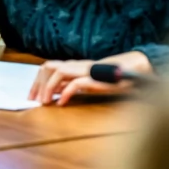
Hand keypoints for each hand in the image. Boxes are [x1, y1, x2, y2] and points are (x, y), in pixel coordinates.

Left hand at [28, 52, 150, 105]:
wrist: (136, 70)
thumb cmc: (113, 77)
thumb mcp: (87, 81)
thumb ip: (72, 84)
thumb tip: (55, 92)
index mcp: (75, 66)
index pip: (48, 66)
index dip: (37, 80)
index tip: (32, 96)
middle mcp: (78, 65)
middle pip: (48, 67)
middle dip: (37, 83)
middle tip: (34, 100)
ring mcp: (86, 71)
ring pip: (59, 71)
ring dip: (48, 86)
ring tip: (45, 102)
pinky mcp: (96, 79)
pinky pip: (77, 83)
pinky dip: (66, 93)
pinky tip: (62, 103)